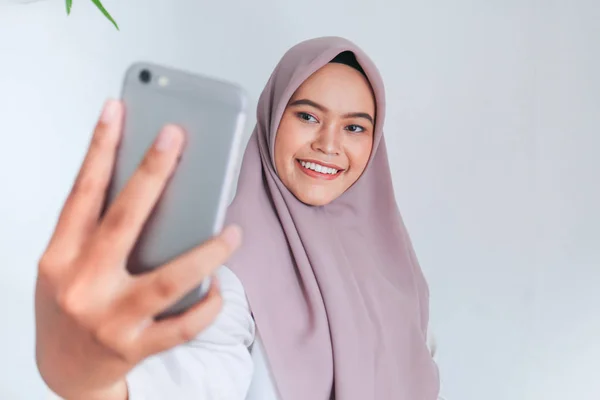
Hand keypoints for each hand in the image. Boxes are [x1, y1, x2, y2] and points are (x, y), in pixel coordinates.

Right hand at [35, 100, 241, 398]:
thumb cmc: (70, 304)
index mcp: (60, 257)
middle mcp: (81, 285)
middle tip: (176, 135)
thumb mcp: (68, 264)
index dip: (99, 148)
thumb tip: (152, 184)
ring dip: (207, 253)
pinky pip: (183, 325)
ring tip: (233, 232)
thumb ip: (98, 231)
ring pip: (169, 279)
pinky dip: (207, 304)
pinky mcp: (134, 347)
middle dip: (150, 173)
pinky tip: (221, 286)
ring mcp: (109, 319)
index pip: (81, 192)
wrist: (64, 370)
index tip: (116, 109)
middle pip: (123, 220)